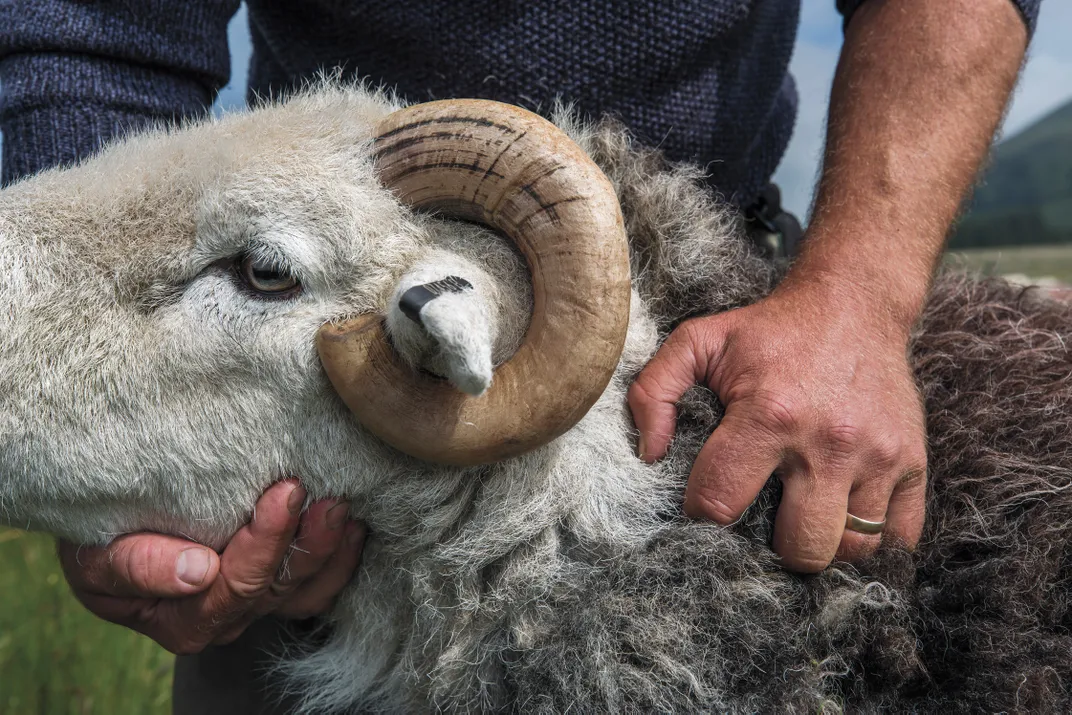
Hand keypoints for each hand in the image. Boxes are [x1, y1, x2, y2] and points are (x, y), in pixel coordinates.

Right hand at [58, 480, 364, 654]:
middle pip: (274, 588)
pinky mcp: (275, 591)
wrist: (108, 529)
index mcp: (179, 619)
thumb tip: (195, 573)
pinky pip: (317, 589)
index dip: (265, 542)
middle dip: (304, 541)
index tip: (284, 493)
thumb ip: (136, 565)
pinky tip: (353, 527)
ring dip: (329, 550)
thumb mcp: (94, 553)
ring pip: (303, 591)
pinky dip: (339, 560)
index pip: (233, 586)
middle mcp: (222, 621)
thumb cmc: (99, 536)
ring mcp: (253, 607)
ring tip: (343, 508)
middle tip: (326, 494)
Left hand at [629, 280, 926, 571]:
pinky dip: (873, 543)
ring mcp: (878, 455)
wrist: (854, 304)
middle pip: (800, 547)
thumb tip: (650, 453)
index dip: (703, 513)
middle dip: (771, 548)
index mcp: (768, 415)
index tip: (707, 502)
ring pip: (852, 549)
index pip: (720, 502)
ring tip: (802, 520)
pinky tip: (843, 520)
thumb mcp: (698, 340)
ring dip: (822, 546)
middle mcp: (828, 442)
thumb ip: (654, 391)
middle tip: (762, 522)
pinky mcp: (913, 461)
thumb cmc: (769, 329)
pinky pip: (900, 537)